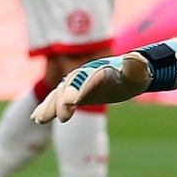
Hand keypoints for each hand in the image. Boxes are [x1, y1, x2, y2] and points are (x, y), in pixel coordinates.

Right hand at [32, 53, 151, 122]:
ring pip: (59, 94)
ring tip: (41, 119)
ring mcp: (76, 84)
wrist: (127, 74)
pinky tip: (38, 118)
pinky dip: (48, 107)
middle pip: (70, 86)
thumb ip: (136, 67)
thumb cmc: (134, 74)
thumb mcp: (138, 72)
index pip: (88, 78)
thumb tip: (134, 57)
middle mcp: (84, 75)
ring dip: (50, 105)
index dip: (79, 88)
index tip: (72, 101)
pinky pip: (57, 99)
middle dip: (63, 100)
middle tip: (63, 117)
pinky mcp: (72, 93)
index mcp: (100, 70)